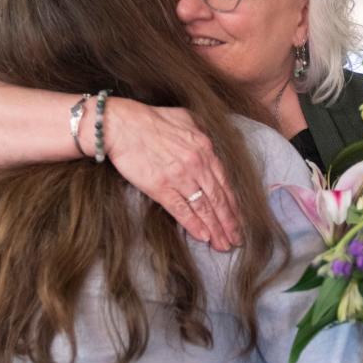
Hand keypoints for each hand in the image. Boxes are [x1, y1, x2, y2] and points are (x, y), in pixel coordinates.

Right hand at [103, 98, 241, 250]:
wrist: (122, 124)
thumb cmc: (151, 119)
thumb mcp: (186, 118)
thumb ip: (202, 132)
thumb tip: (211, 145)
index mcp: (205, 148)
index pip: (226, 182)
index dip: (234, 204)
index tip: (240, 219)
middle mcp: (197, 164)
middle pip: (219, 199)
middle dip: (230, 222)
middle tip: (237, 240)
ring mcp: (180, 177)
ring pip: (204, 207)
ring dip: (216, 229)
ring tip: (224, 245)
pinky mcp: (161, 187)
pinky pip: (182, 210)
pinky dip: (194, 225)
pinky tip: (203, 237)